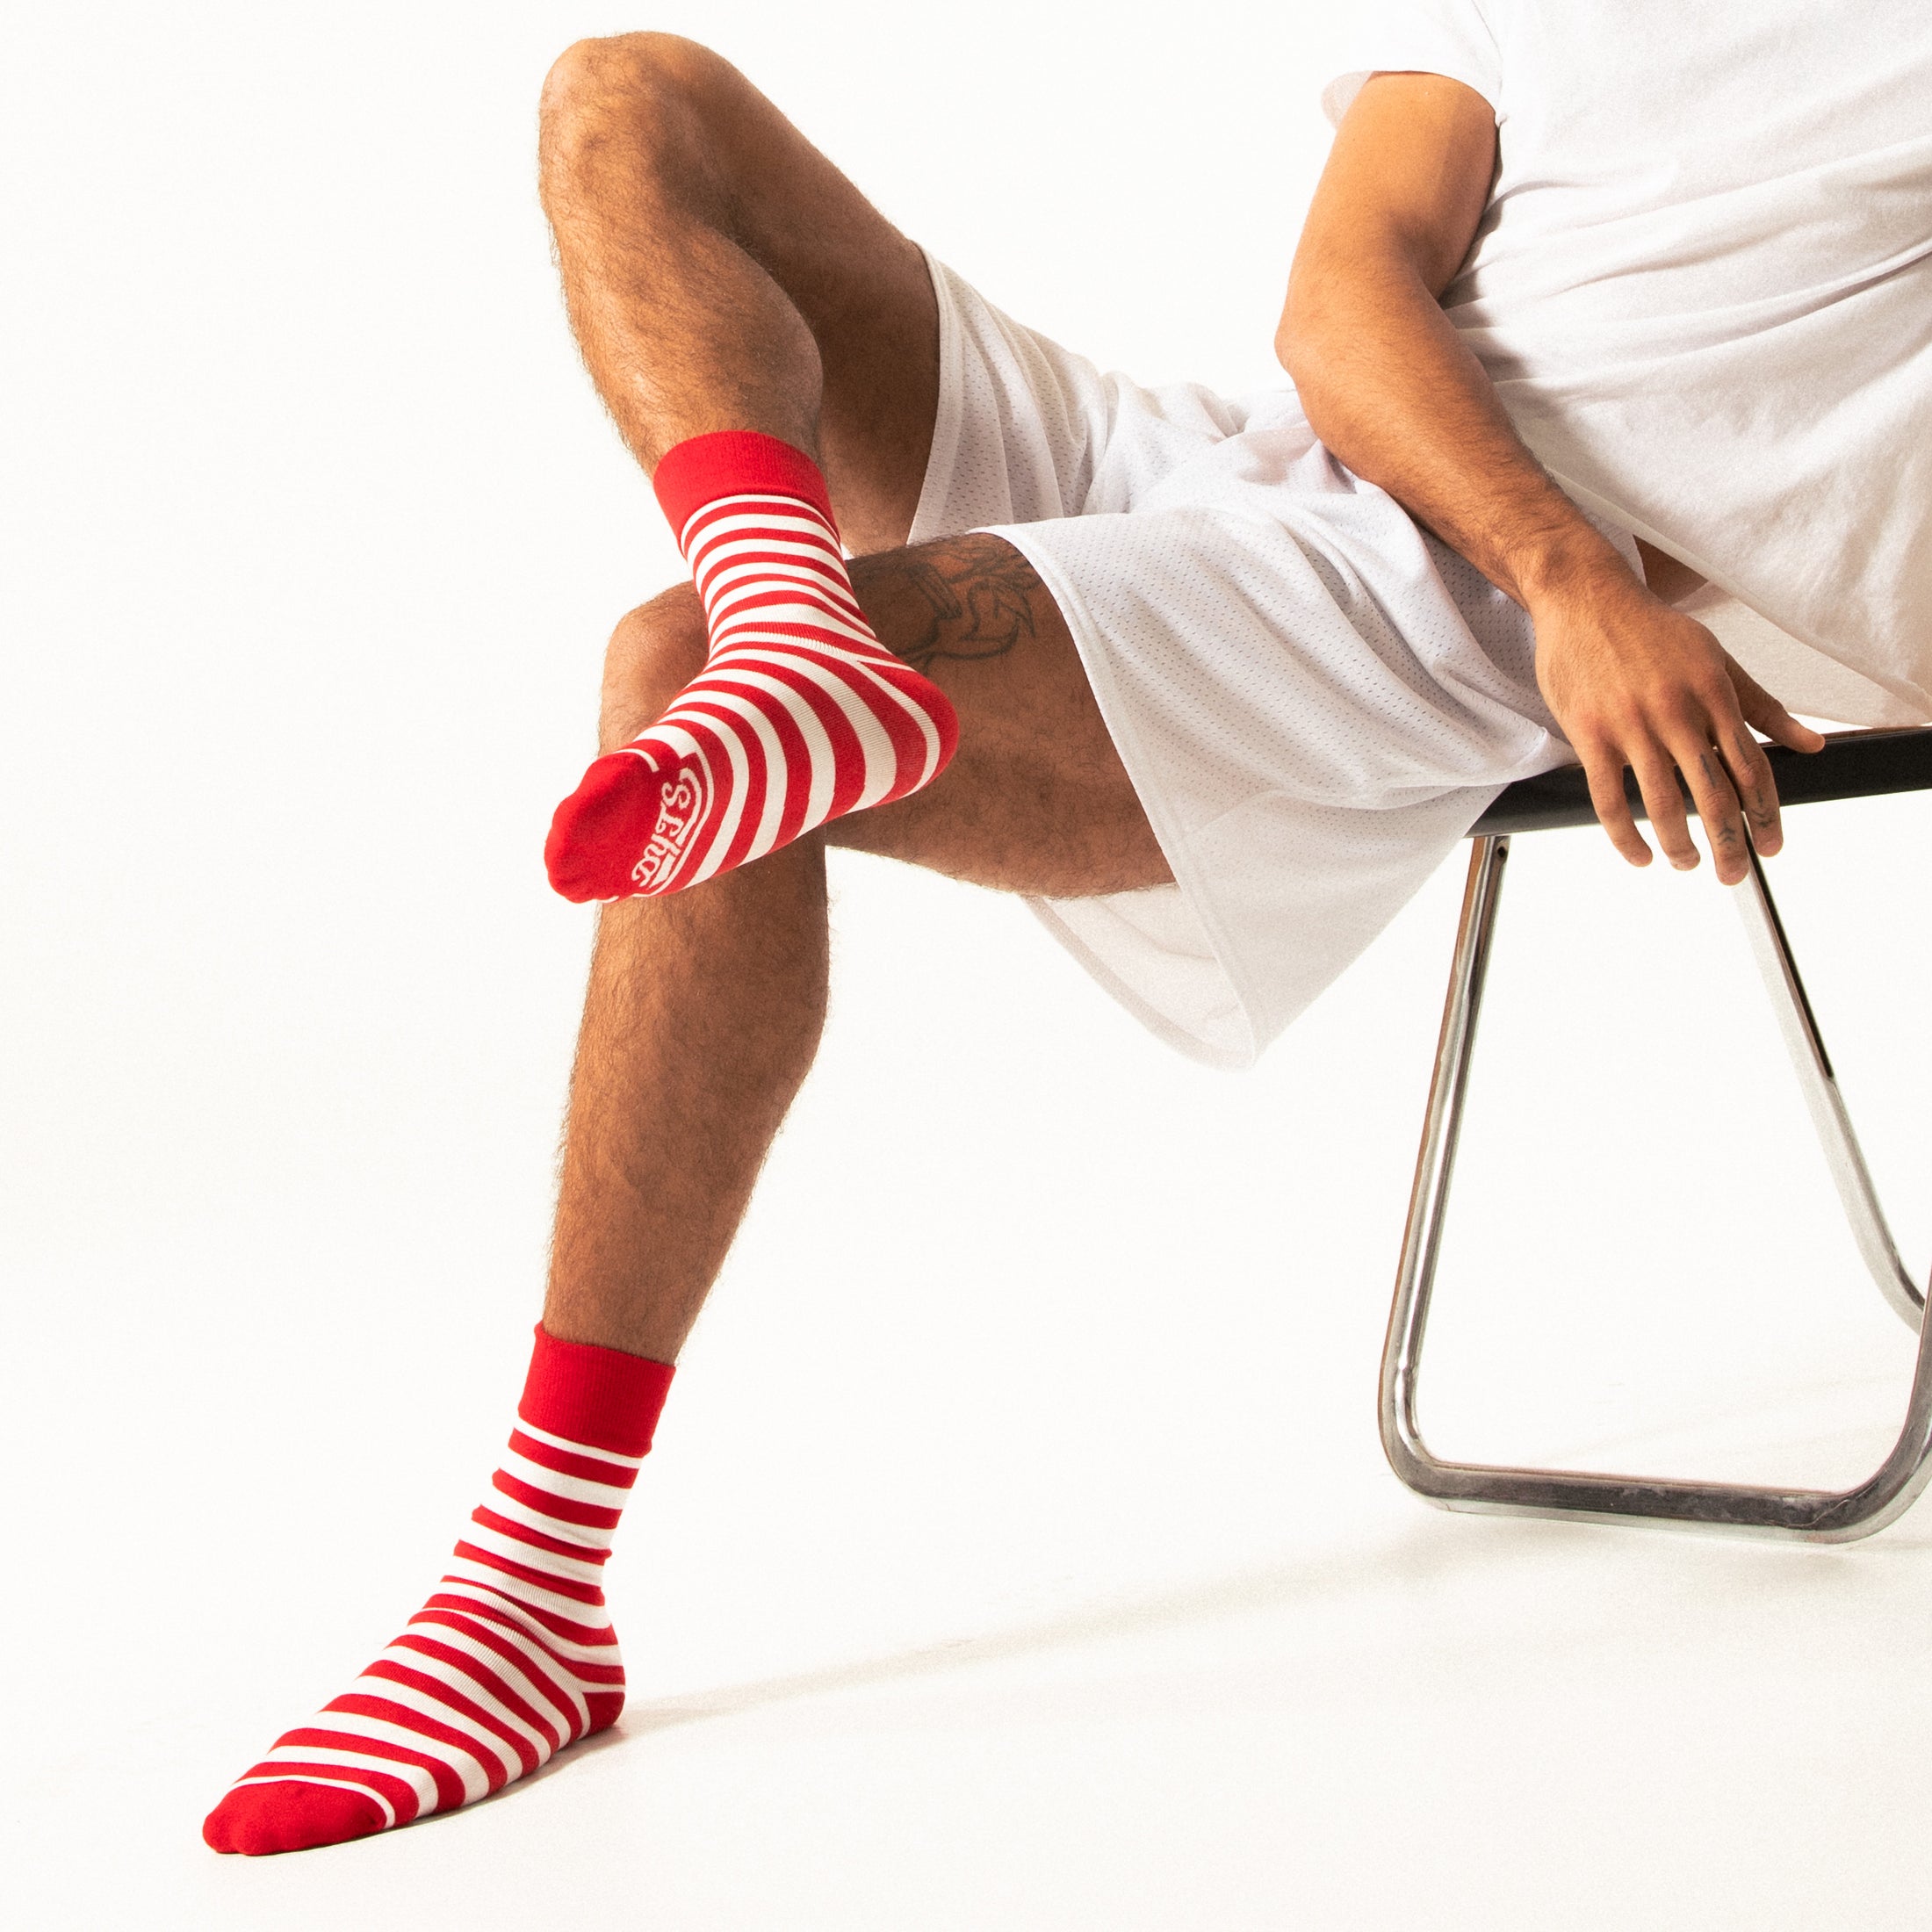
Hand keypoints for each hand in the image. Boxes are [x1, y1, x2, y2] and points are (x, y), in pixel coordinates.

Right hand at [1529, 567, 1825, 885]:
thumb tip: (1809, 745)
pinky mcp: (1590, 735)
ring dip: (1679, 845)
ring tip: (1686, 863)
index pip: (1750, 767)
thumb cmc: (1652, 631)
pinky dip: (1626, 836)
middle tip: (1734, 874)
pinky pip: (1609, 800)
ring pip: (1662, 804)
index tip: (1770, 846)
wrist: (1586, 600)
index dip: (1764, 814)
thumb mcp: (1717, 659)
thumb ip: (1762, 706)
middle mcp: (1677, 711)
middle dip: (1728, 843)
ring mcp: (1631, 725)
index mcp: (1714, 694)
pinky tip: (1640, 854)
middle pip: (1712, 794)